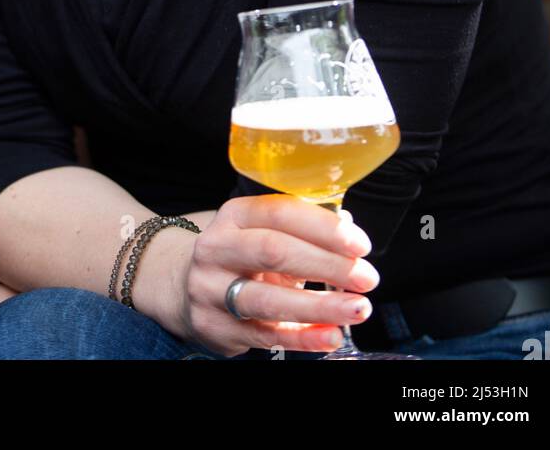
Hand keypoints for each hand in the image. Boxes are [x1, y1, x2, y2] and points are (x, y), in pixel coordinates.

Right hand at [171, 194, 379, 356]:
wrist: (183, 287)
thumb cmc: (241, 257)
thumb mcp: (262, 233)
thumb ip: (302, 231)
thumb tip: (349, 231)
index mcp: (234, 215)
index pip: (280, 213)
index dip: (323, 228)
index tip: (359, 244)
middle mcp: (216, 248)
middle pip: (273, 251)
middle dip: (326, 265)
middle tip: (366, 277)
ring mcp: (211, 289)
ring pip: (268, 299)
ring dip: (320, 306)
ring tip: (358, 308)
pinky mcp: (216, 327)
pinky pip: (266, 335)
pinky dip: (303, 336)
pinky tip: (331, 335)